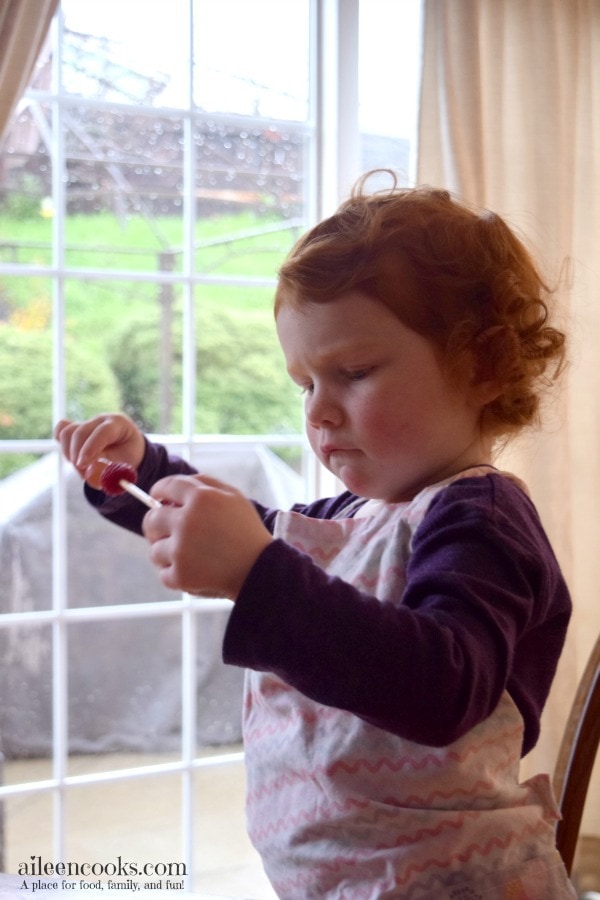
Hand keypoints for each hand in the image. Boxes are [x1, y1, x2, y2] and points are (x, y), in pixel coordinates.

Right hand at [53, 414, 145, 487]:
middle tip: (84, 476)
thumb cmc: (128, 457)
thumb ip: (109, 469)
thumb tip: (90, 473)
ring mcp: (87, 422)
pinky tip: (71, 457)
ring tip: (82, 470)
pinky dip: (62, 445)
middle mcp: (101, 420)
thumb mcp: (125, 465)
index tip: (82, 465)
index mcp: (119, 424)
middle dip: (78, 457)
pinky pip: (61, 430)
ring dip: (69, 455)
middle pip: (81, 432)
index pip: (103, 431)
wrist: (127, 451)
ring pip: (67, 433)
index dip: (91, 448)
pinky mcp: (75, 427)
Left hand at [142, 474, 272, 599]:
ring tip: (188, 556)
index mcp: (201, 498)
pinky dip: (175, 574)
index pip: (166, 486)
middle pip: (151, 519)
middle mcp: (187, 521)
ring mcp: (181, 550)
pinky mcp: (180, 575)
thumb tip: (174, 486)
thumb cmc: (248, 532)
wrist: (262, 571)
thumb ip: (205, 483)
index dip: (158, 492)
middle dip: (155, 525)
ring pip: (155, 549)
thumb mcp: (234, 497)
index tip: (157, 498)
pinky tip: (193, 571)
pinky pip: (164, 573)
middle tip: (164, 531)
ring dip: (167, 552)